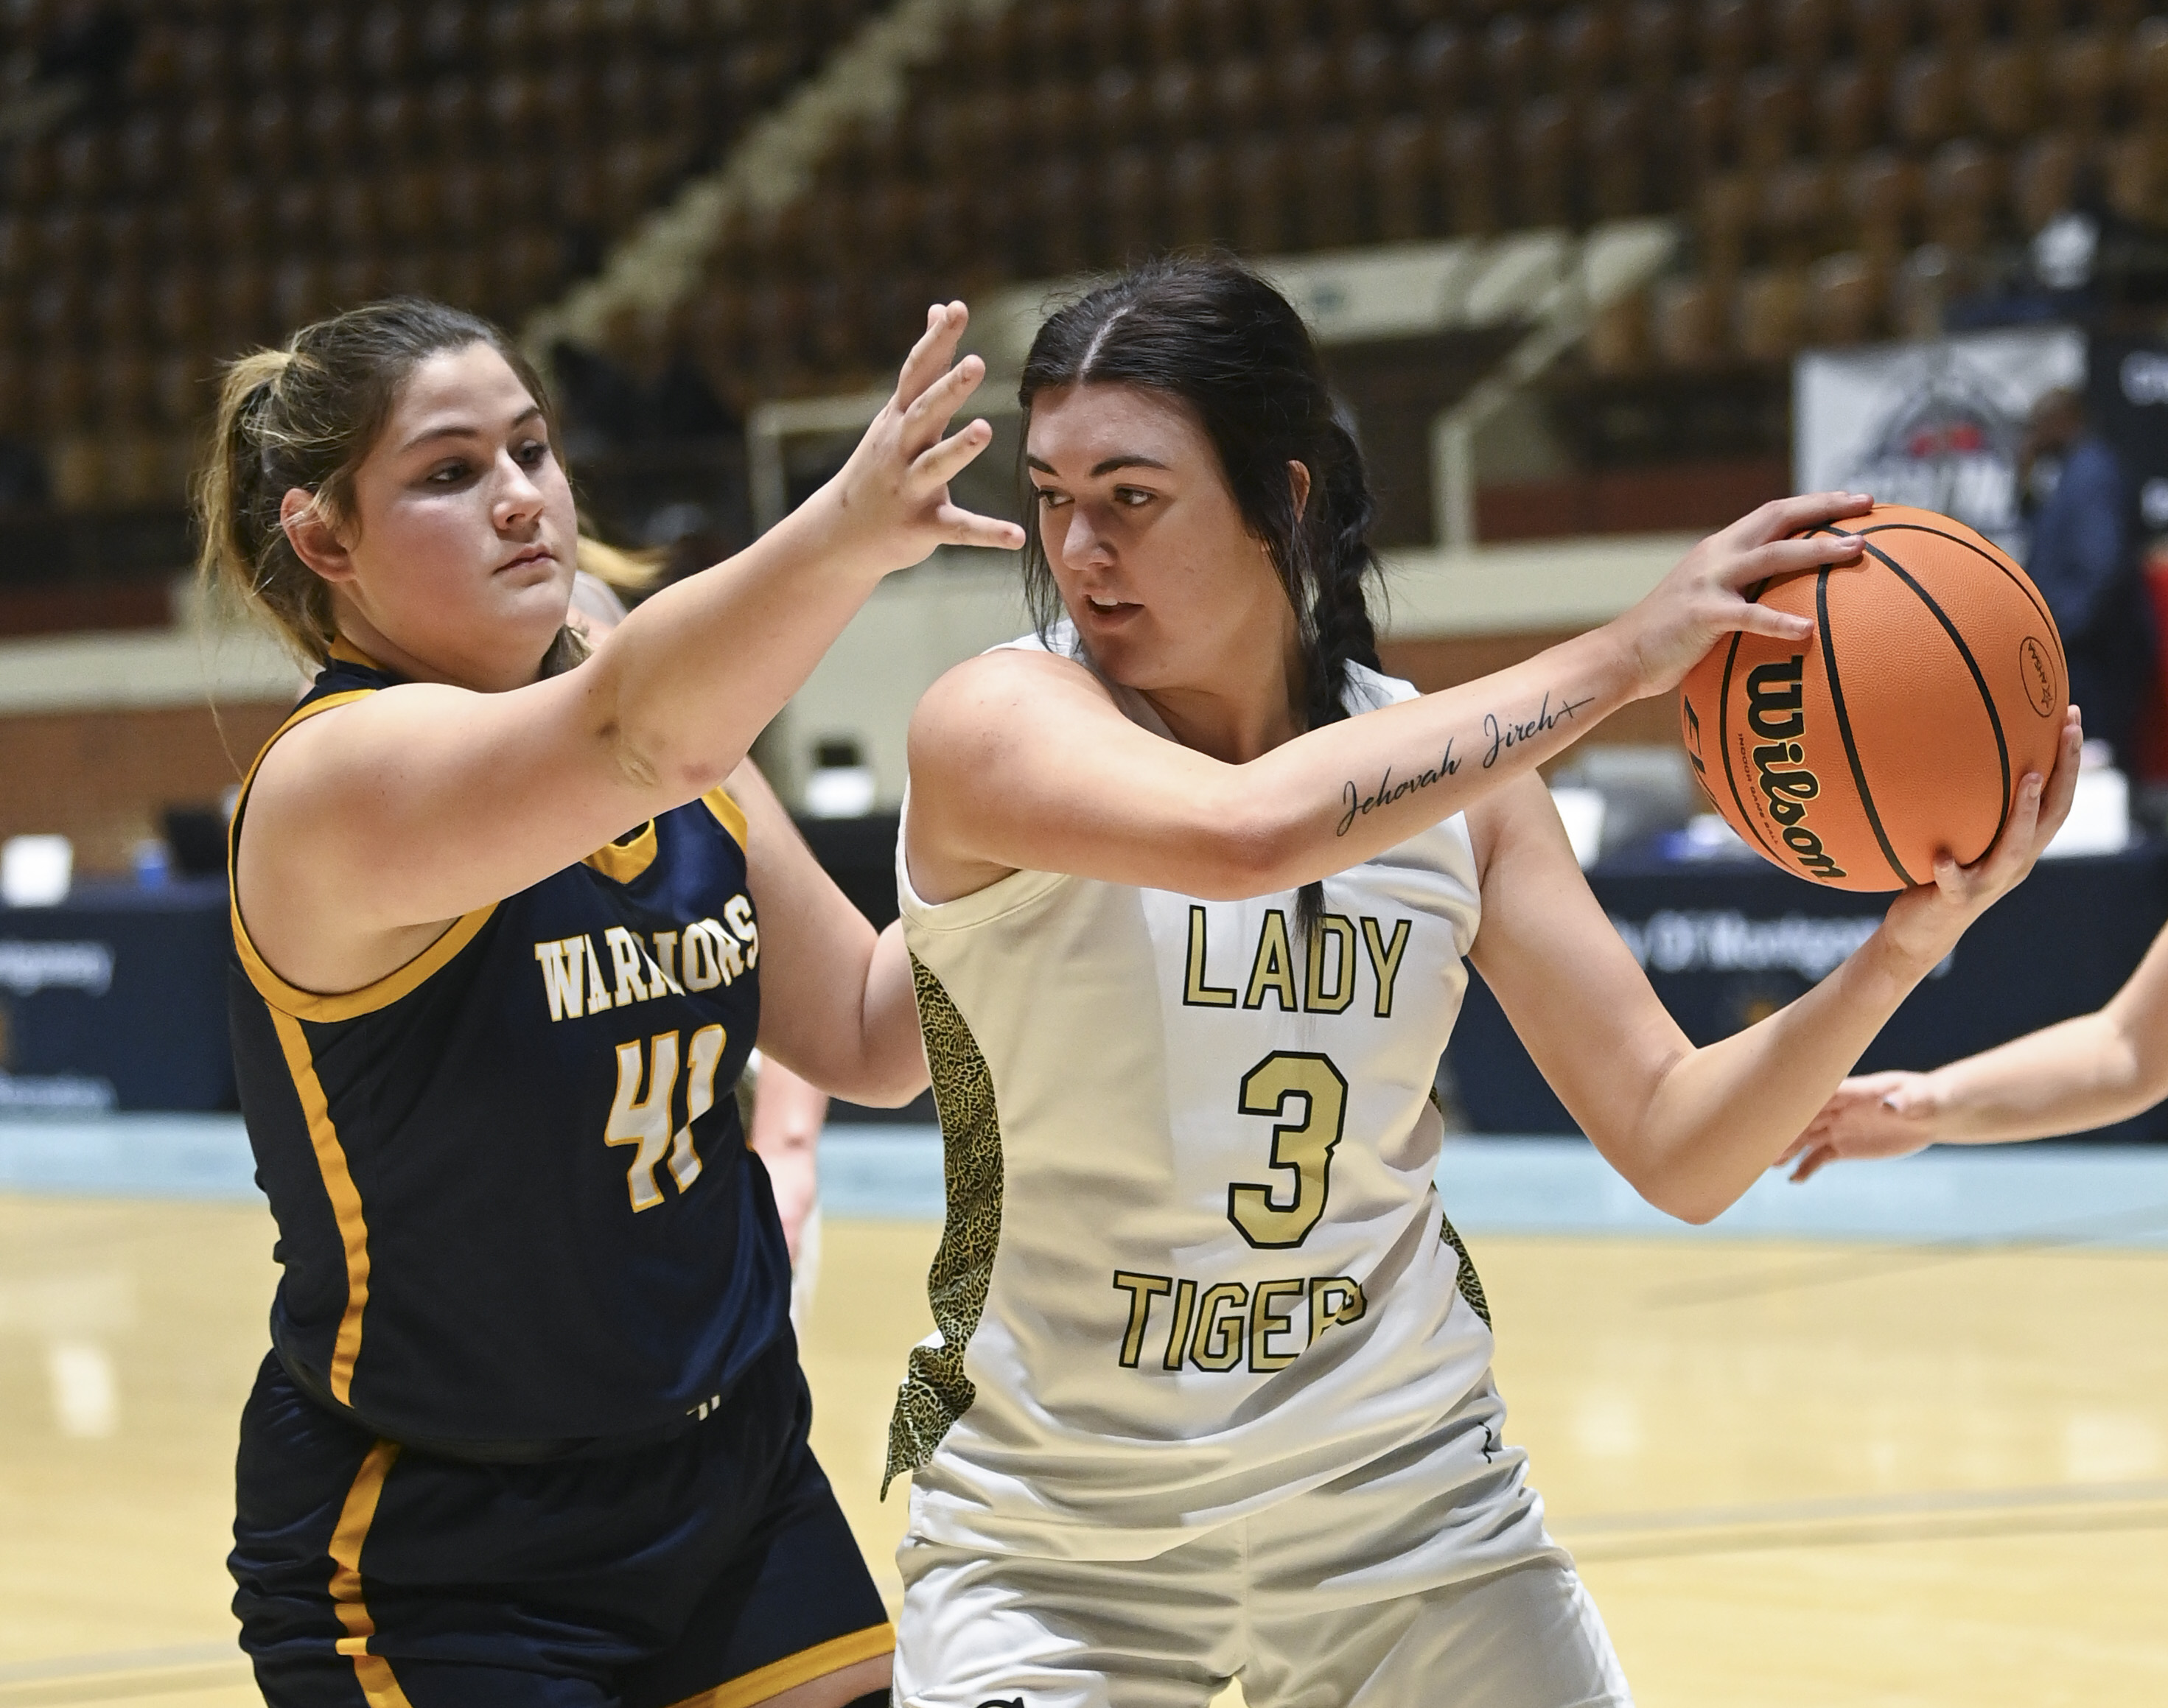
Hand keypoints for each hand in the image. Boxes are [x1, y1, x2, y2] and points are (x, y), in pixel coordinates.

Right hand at [814, 302, 1027, 575]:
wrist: (840, 533)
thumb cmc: (881, 465)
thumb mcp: (897, 412)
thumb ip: (926, 365)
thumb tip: (940, 307)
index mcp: (898, 419)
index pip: (916, 373)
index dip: (935, 342)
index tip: (955, 309)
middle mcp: (900, 449)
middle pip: (924, 413)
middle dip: (947, 389)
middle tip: (976, 363)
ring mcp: (909, 488)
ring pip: (935, 466)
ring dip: (958, 449)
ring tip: (984, 429)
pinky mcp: (920, 527)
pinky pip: (957, 530)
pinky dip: (986, 533)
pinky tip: (1016, 536)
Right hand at [1609, 491, 1875, 696]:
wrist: (1621, 656)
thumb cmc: (1668, 639)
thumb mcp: (1707, 602)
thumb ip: (1741, 594)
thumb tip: (1789, 605)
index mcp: (1719, 549)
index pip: (1773, 513)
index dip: (1815, 502)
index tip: (1856, 500)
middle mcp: (1716, 555)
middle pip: (1777, 517)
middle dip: (1825, 508)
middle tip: (1867, 507)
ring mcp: (1708, 582)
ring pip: (1773, 557)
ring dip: (1818, 551)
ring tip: (1857, 551)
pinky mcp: (1702, 614)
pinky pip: (1750, 617)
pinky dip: (1781, 622)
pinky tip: (1809, 631)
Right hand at [1779, 1071, 1939, 1181]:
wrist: (1931, 1115)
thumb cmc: (1926, 1098)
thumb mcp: (1920, 1099)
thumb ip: (1903, 1102)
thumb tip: (1889, 1105)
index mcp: (1852, 1091)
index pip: (1818, 1092)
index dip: (1798, 1098)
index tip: (1777, 1105)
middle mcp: (1838, 1108)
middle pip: (1804, 1116)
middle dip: (1785, 1128)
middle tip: (1766, 1142)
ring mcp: (1838, 1127)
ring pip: (1805, 1137)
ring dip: (1787, 1148)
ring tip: (1769, 1163)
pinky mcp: (1843, 1146)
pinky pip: (1819, 1157)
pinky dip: (1806, 1167)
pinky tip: (1795, 1179)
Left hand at [1875, 705, 2083, 971]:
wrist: (1920, 933)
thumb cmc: (1939, 875)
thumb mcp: (1959, 835)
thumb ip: (1966, 804)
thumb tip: (1949, 746)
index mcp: (2020, 844)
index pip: (2055, 798)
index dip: (2068, 760)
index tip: (2072, 715)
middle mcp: (2014, 862)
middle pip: (2052, 816)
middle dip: (2064, 772)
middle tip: (2068, 729)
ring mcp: (1988, 882)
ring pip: (2015, 849)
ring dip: (2024, 814)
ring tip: (2028, 779)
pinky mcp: (1956, 900)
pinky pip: (1956, 884)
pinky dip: (1950, 870)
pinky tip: (1941, 857)